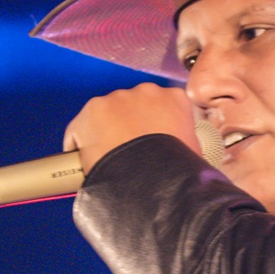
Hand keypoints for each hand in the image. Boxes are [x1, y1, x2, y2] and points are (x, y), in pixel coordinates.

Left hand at [63, 83, 200, 173]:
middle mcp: (145, 92)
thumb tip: (183, 155)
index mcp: (175, 99)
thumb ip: (186, 142)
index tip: (152, 142)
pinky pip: (80, 129)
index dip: (156, 126)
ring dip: (106, 132)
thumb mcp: (194, 153)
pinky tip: (87, 162)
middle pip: (133, 108)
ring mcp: (116, 99)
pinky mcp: (91, 112)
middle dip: (129, 126)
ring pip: (106, 115)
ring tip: (109, 160)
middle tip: (130, 153)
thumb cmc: (177, 171)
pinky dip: (81, 144)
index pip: (164, 107)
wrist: (153, 182)